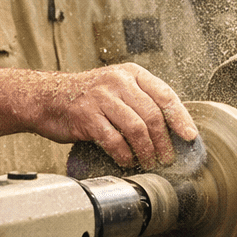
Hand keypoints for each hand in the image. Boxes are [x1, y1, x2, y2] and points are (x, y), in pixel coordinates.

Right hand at [28, 63, 197, 169]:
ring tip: (149, 162)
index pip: (165, 94)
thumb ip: (142, 100)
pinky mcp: (86, 116)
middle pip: (152, 114)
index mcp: (132, 73)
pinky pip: (113, 140)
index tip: (190, 136)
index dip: (180, 117)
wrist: (46, 98)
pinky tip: (127, 161)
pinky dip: (124, 154)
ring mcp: (101, 98)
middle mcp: (118, 81)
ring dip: (146, 150)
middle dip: (164, 141)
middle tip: (167, 158)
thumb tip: (173, 127)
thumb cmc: (87, 97)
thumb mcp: (118, 88)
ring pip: (136, 128)